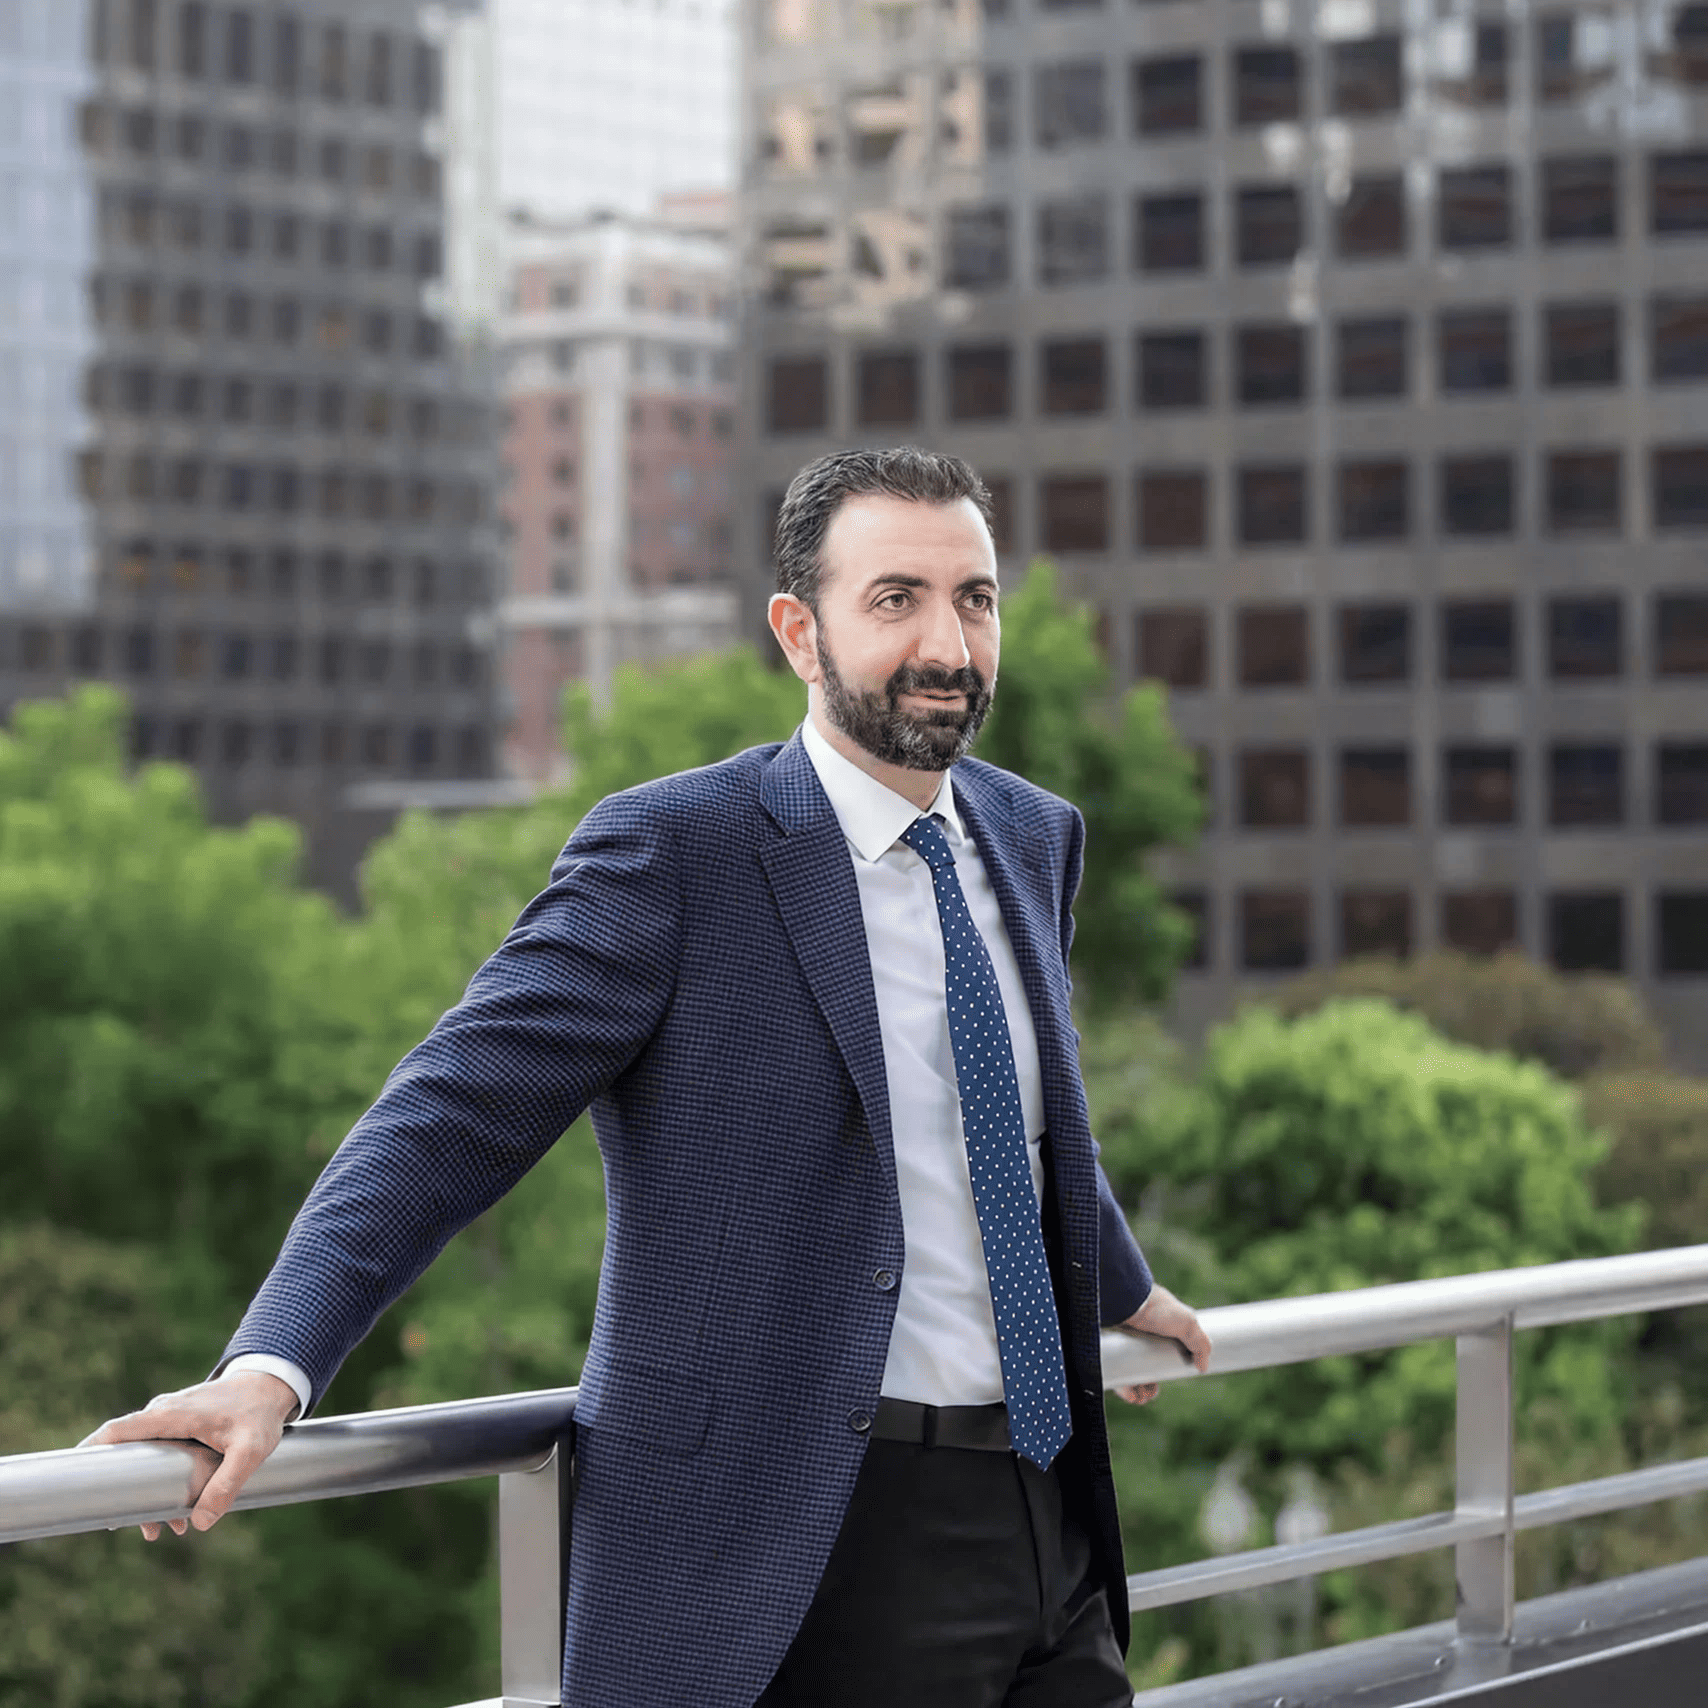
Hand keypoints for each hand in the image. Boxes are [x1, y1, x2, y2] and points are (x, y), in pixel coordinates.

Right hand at [80, 1370, 298, 1538]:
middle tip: (135, 1528)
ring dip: (149, 1495)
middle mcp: (163, 1414)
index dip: (90, 1452)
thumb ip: (228, 1484)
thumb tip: (200, 1523)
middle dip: (126, 1495)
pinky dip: (161, 1482)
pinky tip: (177, 1512)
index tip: (71, 1478)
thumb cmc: (260, 1413)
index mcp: (169, 1415)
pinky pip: (160, 1456)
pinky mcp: (182, 1426)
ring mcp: (171, 1419)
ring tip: (165, 1530)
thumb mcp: (252, 1450)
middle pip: (127, 1455)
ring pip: (145, 1461)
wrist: (274, 1385)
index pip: (117, 1431)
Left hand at [1112, 1282, 1211, 1405]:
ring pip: (1129, 1371)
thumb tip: (1203, 1367)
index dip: (1165, 1373)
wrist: (1126, 1298)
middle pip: (1145, 1367)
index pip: (1164, 1357)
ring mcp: (1125, 1340)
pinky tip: (1128, 1393)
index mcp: (1160, 1330)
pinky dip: (1120, 1384)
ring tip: (1139, 1398)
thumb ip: (1201, 1343)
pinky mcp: (1110, 1345)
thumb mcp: (1187, 1323)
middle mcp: (1141, 1335)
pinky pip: (1113, 1368)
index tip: (1165, 1382)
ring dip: (1135, 1390)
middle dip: (1149, 1386)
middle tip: (1149, 1396)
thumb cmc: (1156, 1307)